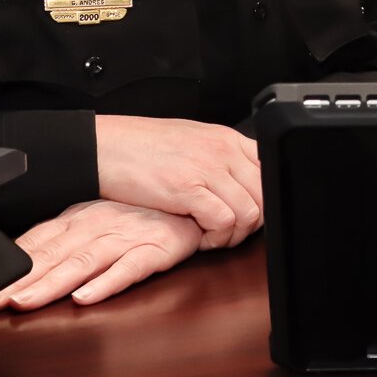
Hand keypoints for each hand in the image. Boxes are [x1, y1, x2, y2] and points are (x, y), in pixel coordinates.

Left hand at [0, 198, 256, 311]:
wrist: (195, 197)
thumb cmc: (143, 213)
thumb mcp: (98, 218)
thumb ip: (65, 240)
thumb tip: (24, 262)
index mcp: (81, 218)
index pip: (39, 242)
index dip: (12, 267)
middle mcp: (99, 225)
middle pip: (54, 256)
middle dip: (21, 281)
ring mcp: (127, 236)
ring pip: (83, 262)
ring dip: (53, 283)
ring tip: (27, 302)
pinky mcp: (155, 248)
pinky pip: (128, 267)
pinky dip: (106, 282)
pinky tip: (85, 297)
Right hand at [94, 115, 262, 240]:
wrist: (107, 146)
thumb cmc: (145, 147)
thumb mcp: (194, 141)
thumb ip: (222, 158)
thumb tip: (244, 183)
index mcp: (228, 138)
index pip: (269, 171)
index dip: (265, 200)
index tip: (250, 215)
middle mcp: (224, 151)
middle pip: (265, 195)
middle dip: (252, 222)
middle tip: (230, 232)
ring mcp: (208, 168)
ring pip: (249, 212)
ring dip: (233, 234)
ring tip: (212, 237)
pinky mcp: (188, 189)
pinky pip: (223, 221)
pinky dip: (215, 237)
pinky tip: (200, 238)